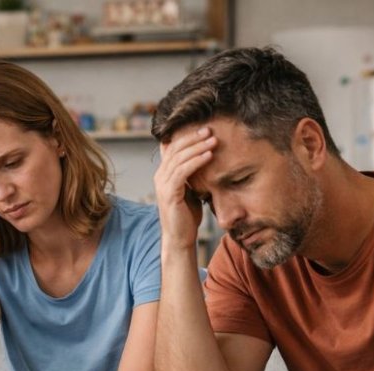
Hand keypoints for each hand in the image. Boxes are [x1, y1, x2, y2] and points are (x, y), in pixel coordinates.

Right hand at [155, 127, 216, 249]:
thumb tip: (204, 160)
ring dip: (197, 147)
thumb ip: (191, 176)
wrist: (180, 239)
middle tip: (209, 129)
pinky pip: (182, 171)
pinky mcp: (169, 193)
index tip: (205, 129)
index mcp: (163, 174)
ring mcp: (162, 185)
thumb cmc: (187, 216)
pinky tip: (209, 155)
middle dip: (193, 137)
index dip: (187, 136)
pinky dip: (196, 161)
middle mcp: (159, 176)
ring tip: (213, 139)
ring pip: (179, 158)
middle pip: (174, 148)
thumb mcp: (190, 190)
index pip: (172, 147)